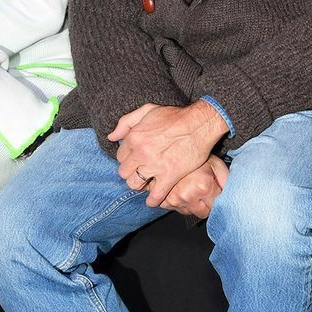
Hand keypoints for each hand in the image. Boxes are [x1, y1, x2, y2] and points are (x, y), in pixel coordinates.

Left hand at [109, 100, 229, 206]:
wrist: (199, 124)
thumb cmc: (175, 116)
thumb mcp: (147, 110)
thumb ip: (126, 122)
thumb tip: (112, 137)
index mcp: (134, 137)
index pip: (120, 156)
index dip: (127, 159)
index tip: (135, 160)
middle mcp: (141, 152)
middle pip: (124, 172)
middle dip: (130, 173)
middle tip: (139, 172)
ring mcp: (155, 165)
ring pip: (135, 184)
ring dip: (139, 185)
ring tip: (145, 183)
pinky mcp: (170, 175)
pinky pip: (156, 195)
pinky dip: (153, 200)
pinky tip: (153, 200)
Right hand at [160, 155, 228, 217]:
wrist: (174, 147)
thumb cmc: (196, 154)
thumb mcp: (217, 165)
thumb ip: (226, 182)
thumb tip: (231, 196)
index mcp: (202, 187)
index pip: (215, 207)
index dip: (216, 198)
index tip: (214, 190)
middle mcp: (186, 195)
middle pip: (203, 213)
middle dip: (205, 203)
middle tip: (203, 188)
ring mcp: (173, 199)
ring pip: (189, 212)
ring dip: (191, 203)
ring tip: (191, 186)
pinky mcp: (164, 201)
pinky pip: (177, 209)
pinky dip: (180, 201)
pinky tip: (181, 189)